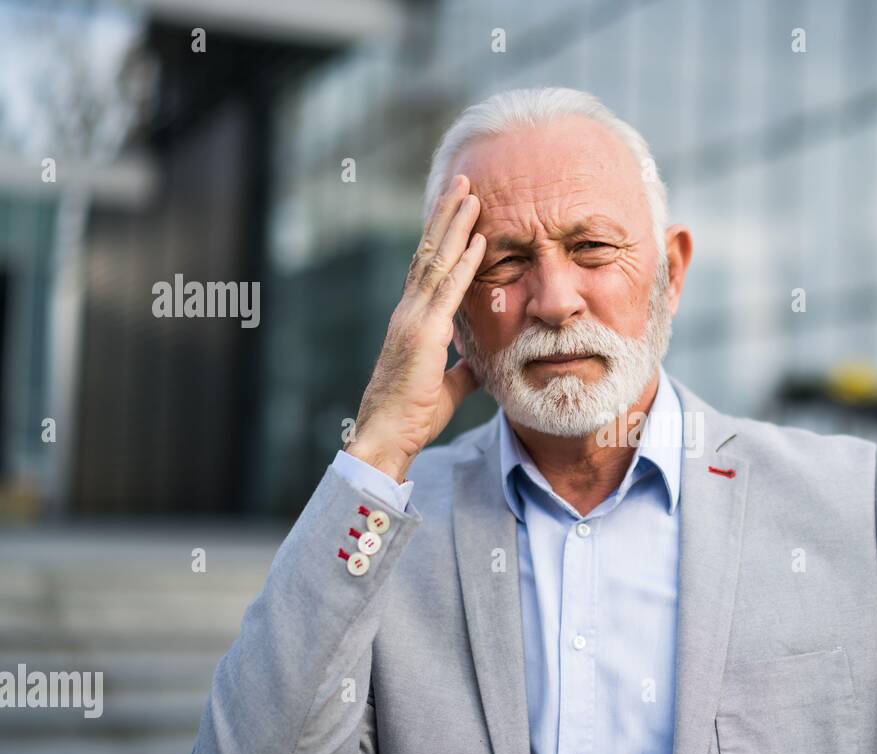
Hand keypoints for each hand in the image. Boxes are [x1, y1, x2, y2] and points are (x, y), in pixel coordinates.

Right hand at [349, 174, 485, 481]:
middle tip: (463, 182)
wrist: (386, 436)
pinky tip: (478, 239)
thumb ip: (461, 369)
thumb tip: (479, 360)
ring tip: (471, 193)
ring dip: (455, 226)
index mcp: (412, 322)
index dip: (442, 239)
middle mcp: (409, 313)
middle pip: (429, 253)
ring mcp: (413, 320)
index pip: (428, 270)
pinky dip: (464, 263)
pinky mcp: (423, 334)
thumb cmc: (411, 418)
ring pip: (436, 261)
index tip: (457, 212)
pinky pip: (447, 290)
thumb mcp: (446, 388)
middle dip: (447, 217)